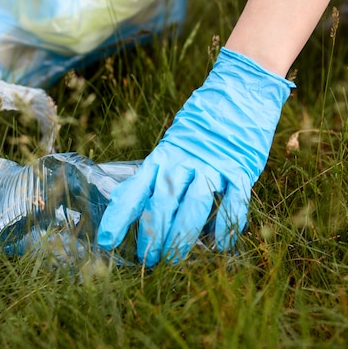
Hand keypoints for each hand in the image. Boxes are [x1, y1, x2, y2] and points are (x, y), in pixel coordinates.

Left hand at [97, 47, 294, 265]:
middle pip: (163, 201)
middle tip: (146, 259)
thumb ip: (160, 170)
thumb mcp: (174, 142)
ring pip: (194, 204)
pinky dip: (228, 225)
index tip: (106, 240)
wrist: (241, 89)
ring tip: (173, 259)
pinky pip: (234, 201)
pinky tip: (221, 245)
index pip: (136, 188)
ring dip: (183, 235)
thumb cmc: (203, 121)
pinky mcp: (241, 167)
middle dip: (152, 233)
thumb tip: (137, 200)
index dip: (120, 216)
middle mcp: (184, 159)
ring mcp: (213, 164)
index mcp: (164, 154)